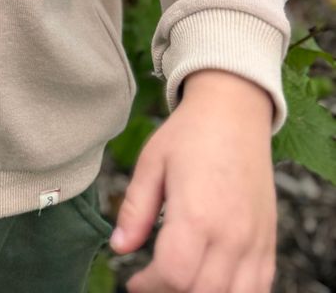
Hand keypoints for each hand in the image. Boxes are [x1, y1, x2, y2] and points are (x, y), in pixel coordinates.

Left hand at [111, 70, 276, 291]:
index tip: (133, 282)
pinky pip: (258, 287)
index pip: (174, 275)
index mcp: (197, 214)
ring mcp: (255, 241)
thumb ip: (136, 209)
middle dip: (172, 292)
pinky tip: (212, 281)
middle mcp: (231, 234)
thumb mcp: (152, 163)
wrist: (235, 111)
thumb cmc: (189, 133)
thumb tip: (118, 247)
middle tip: (153, 280)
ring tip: (181, 279)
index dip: (149, 285)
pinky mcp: (269, 241)